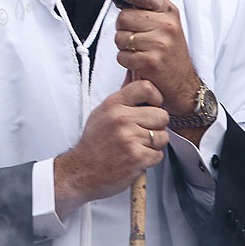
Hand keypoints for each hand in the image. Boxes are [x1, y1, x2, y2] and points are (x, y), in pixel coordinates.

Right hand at [54, 79, 168, 218]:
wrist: (82, 171)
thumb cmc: (94, 142)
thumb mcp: (102, 113)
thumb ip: (122, 98)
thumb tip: (135, 75)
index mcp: (113, 104)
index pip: (147, 87)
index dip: (156, 97)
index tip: (153, 106)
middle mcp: (122, 119)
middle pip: (162, 115)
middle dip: (156, 126)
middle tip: (143, 132)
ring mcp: (130, 138)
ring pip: (162, 136)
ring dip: (153, 144)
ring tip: (137, 146)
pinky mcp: (137, 157)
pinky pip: (158, 154)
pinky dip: (150, 159)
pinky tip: (136, 158)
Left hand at [99, 0, 200, 115]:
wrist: (183, 84)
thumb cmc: (168, 53)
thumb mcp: (166, 25)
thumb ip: (147, 9)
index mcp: (168, 11)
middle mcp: (166, 23)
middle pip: (123, 17)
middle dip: (123, 30)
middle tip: (136, 39)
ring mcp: (160, 42)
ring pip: (120, 37)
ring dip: (124, 48)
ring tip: (140, 52)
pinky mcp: (151, 61)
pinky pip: (122, 56)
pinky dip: (126, 61)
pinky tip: (140, 63)